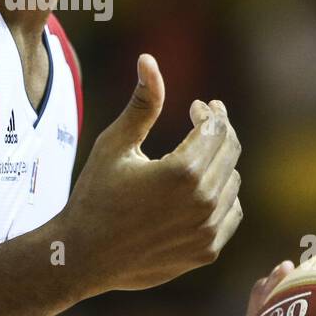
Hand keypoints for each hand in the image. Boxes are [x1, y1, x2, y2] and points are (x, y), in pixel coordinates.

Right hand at [56, 54, 243, 296]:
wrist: (82, 257)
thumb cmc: (95, 195)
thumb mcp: (116, 144)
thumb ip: (143, 102)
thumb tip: (149, 59)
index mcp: (183, 171)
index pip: (216, 128)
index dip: (210, 112)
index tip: (197, 107)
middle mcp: (202, 201)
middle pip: (230, 151)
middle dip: (219, 131)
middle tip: (204, 121)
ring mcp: (207, 230)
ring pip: (233, 182)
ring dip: (220, 163)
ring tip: (198, 155)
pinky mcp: (207, 251)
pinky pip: (230, 214)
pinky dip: (222, 197)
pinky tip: (201, 190)